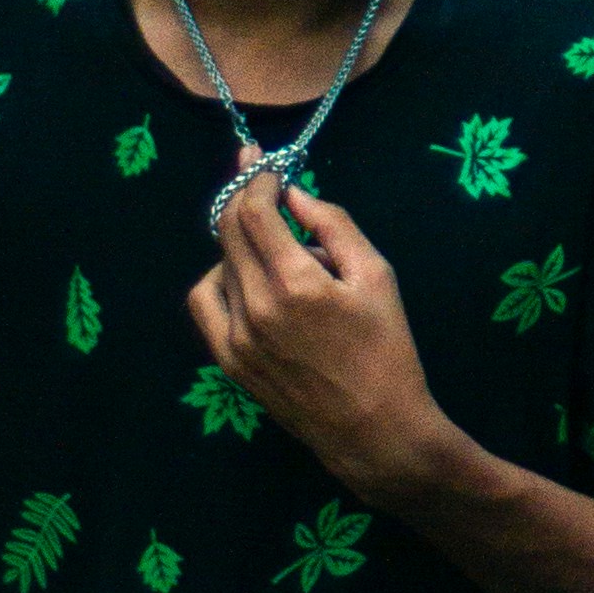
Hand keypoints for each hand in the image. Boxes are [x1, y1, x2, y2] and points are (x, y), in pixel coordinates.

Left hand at [192, 184, 450, 507]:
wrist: (375, 430)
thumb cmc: (387, 349)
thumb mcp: (377, 276)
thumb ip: (334, 226)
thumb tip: (296, 193)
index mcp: (296, 282)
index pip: (255, 211)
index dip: (256, 177)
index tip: (266, 162)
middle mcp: (256, 307)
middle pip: (229, 230)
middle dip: (242, 196)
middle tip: (259, 180)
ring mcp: (236, 337)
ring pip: (217, 264)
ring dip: (236, 240)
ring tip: (270, 244)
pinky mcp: (228, 361)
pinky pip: (206, 303)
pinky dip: (220, 279)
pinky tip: (247, 279)